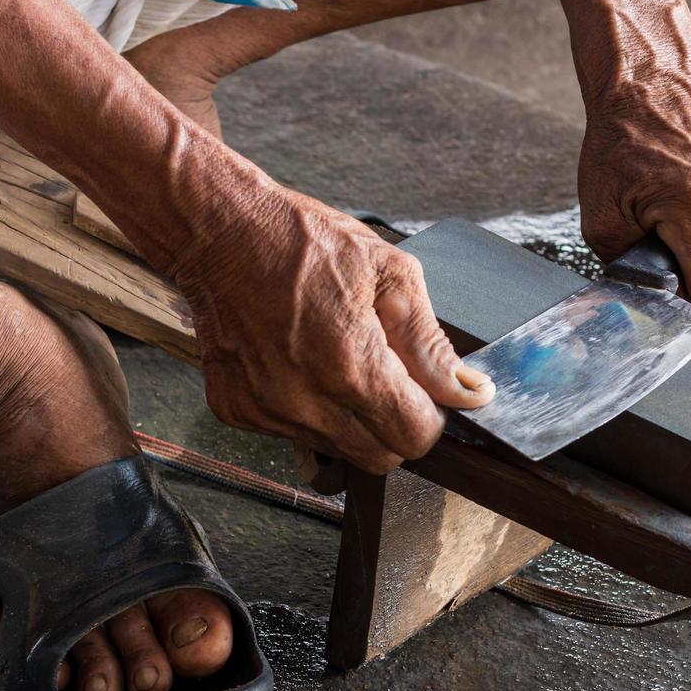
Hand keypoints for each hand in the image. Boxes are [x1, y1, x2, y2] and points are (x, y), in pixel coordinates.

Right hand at [169, 187, 493, 473]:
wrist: (220, 233)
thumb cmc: (303, 243)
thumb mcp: (389, 274)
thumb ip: (431, 344)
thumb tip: (470, 391)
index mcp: (351, 367)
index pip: (416, 438)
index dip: (430, 415)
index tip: (424, 389)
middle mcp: (306, 401)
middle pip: (380, 457)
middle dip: (394, 424)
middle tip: (387, 376)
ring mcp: (267, 410)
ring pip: (337, 450)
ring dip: (352, 420)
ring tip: (339, 361)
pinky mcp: (237, 411)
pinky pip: (292, 435)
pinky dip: (308, 412)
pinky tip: (301, 365)